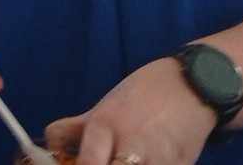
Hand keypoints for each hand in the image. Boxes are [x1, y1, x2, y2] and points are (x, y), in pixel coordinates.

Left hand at [44, 58, 217, 164]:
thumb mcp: (103, 107)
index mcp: (106, 125)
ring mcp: (159, 161)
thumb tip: (51, 149)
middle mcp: (131, 145)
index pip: (86, 164)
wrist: (191, 85)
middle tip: (99, 164)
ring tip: (121, 162)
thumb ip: (76, 130)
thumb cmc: (140, 95)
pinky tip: (145, 163)